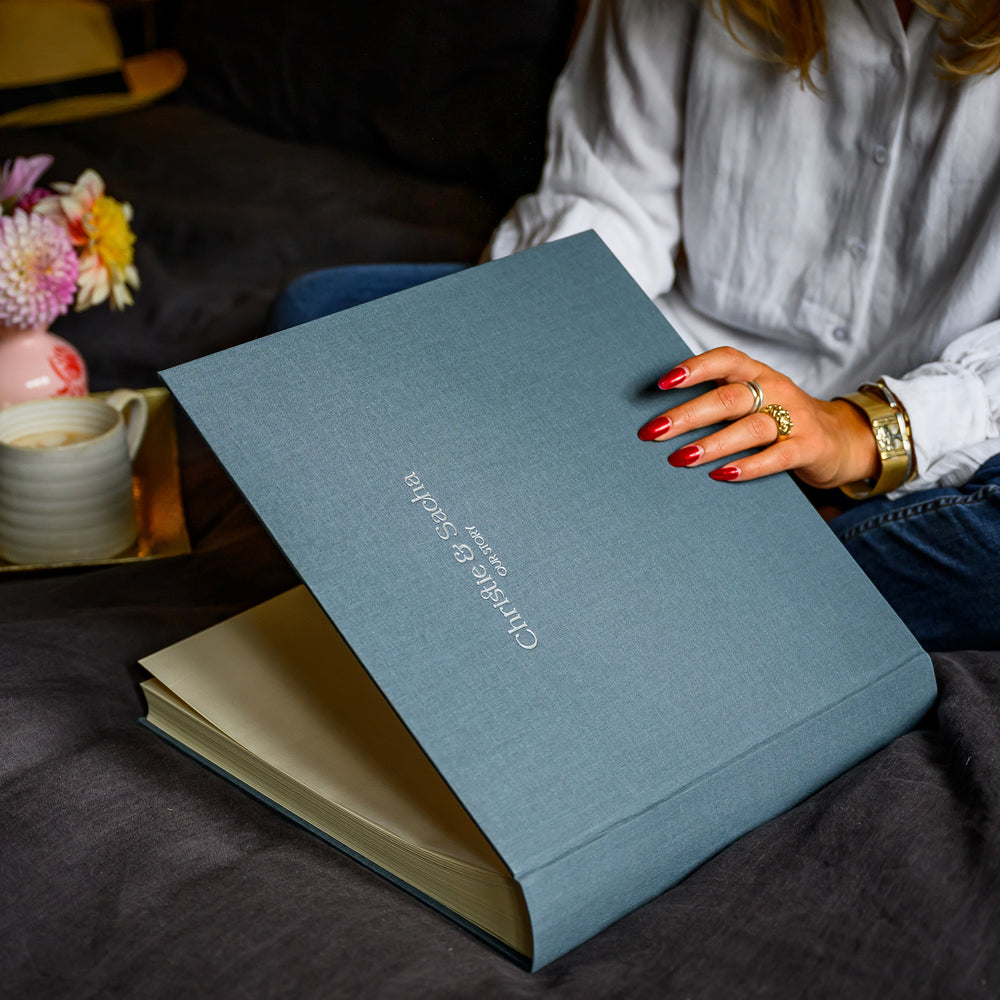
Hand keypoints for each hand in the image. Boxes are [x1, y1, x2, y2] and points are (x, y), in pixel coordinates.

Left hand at [637, 347, 878, 488]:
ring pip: (749, 427)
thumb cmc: (780, 419)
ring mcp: (795, 418)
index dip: (695, 367)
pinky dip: (747, 466)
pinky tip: (720, 475)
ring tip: (681, 458)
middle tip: (654, 431)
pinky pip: (776, 456)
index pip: (726, 359)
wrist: (840, 440)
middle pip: (728, 398)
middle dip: (687, 415)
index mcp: (757, 373)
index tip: (663, 382)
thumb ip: (719, 401)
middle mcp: (776, 389)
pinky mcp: (808, 447)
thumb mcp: (754, 400)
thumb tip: (663, 417)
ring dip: (711, 443)